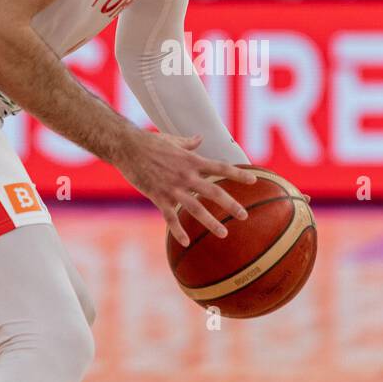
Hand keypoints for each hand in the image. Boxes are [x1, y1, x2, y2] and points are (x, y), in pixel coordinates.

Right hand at [117, 132, 257, 246]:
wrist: (127, 148)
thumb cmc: (151, 142)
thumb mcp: (173, 140)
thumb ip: (189, 143)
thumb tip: (200, 138)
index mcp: (192, 160)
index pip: (221, 168)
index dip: (238, 174)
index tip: (254, 180)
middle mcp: (186, 175)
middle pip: (214, 192)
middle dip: (231, 204)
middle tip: (244, 215)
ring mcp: (173, 188)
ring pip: (196, 208)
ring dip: (211, 222)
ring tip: (224, 233)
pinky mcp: (158, 197)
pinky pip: (170, 218)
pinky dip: (178, 231)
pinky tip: (186, 243)